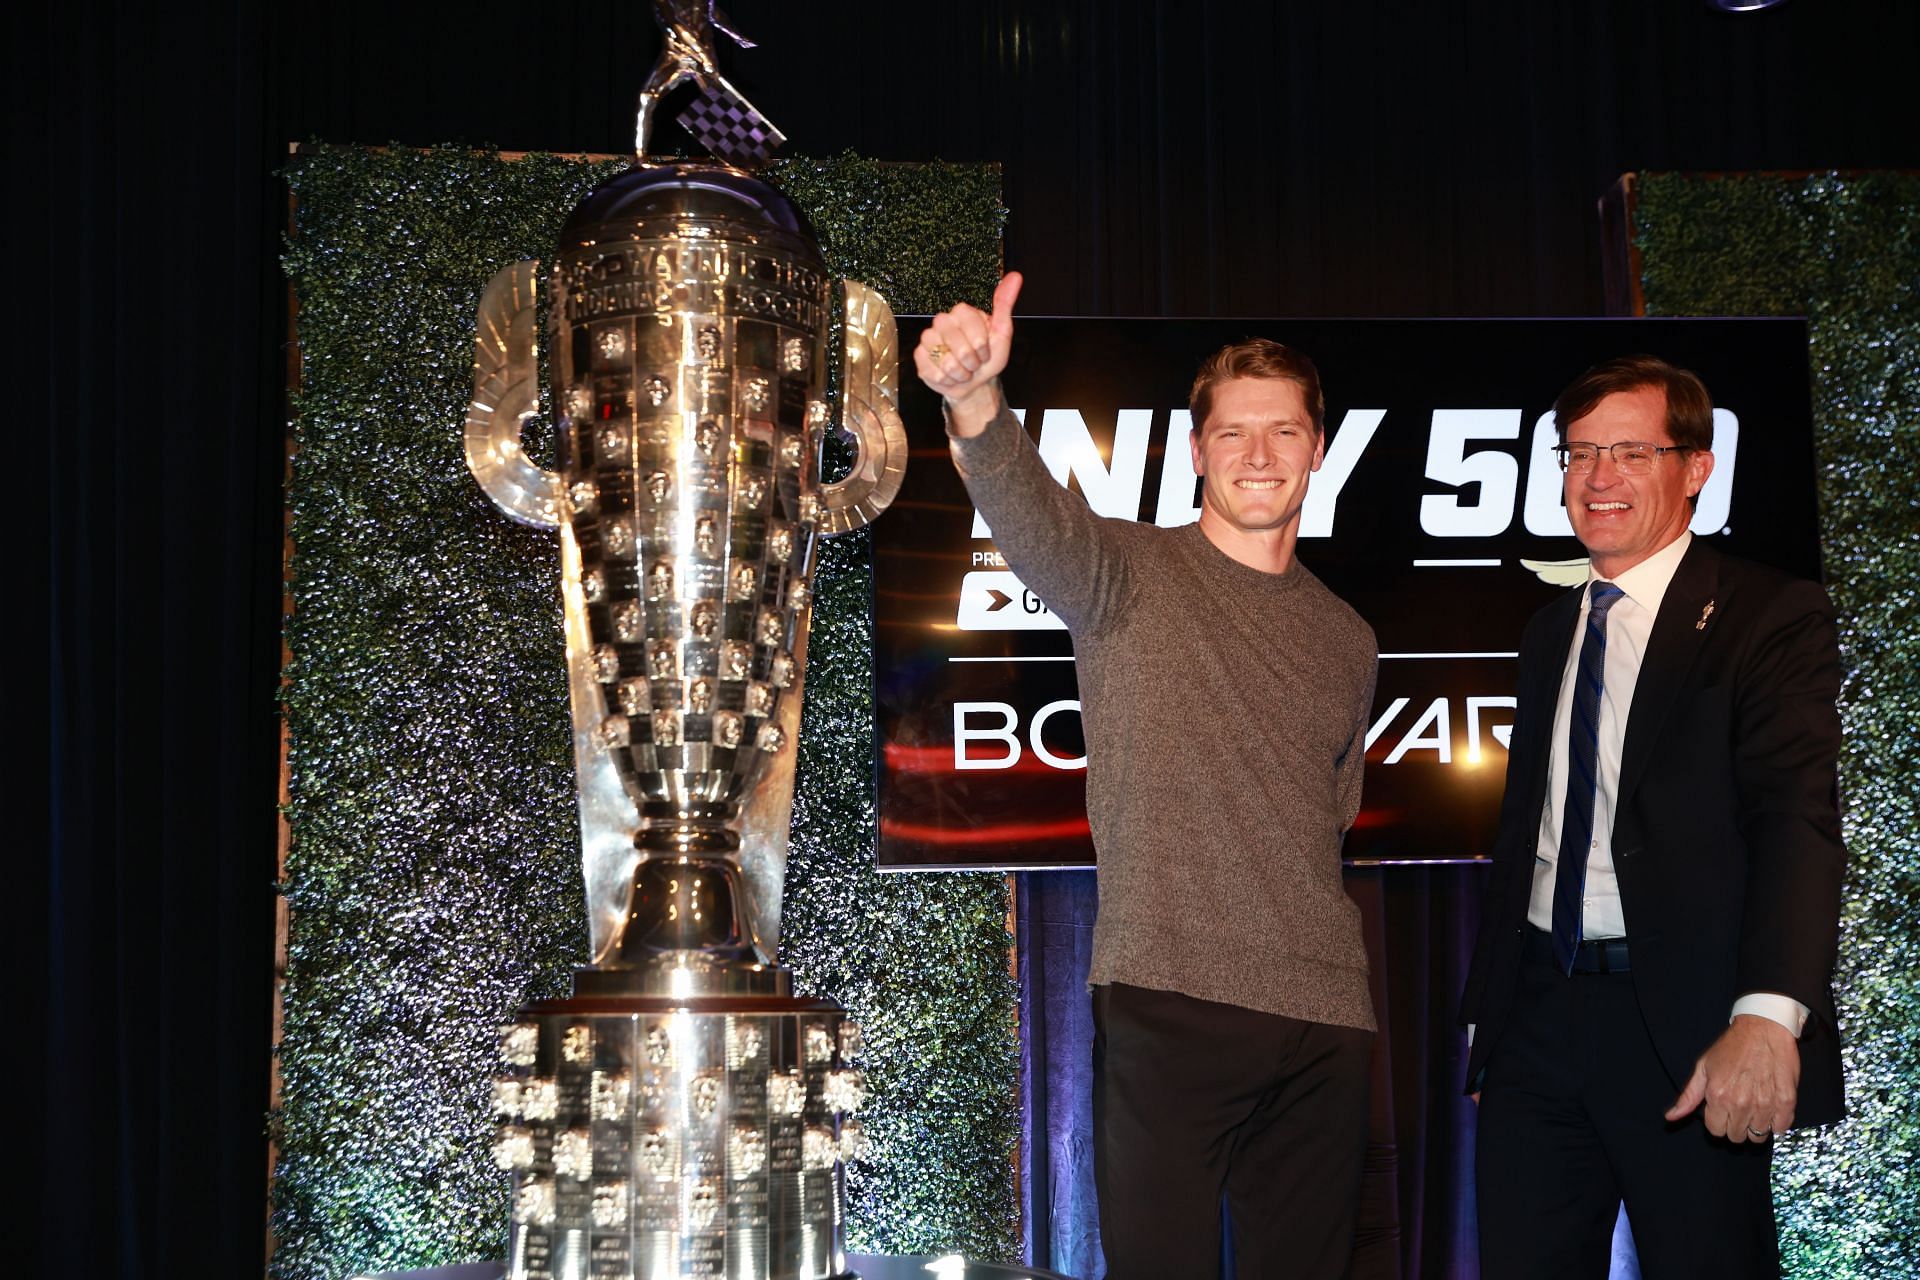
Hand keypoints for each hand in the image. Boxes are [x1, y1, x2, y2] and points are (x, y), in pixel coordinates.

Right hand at [913, 272, 1021, 435]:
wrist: (975, 383)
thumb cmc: (988, 358)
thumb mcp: (1002, 332)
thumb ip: (1004, 305)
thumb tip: (1015, 277)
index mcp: (962, 313)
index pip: (969, 323)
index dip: (980, 343)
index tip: (985, 350)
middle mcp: (943, 321)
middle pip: (956, 342)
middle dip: (971, 360)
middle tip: (974, 361)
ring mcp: (928, 338)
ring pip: (944, 360)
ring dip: (960, 372)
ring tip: (963, 369)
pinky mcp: (919, 356)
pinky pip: (932, 371)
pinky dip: (946, 380)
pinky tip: (950, 376)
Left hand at [1664, 1014, 1799, 1142]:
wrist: (1763, 1028)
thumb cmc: (1732, 1046)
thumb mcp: (1703, 1067)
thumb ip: (1689, 1096)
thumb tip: (1671, 1117)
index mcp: (1718, 1096)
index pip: (1716, 1131)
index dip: (1718, 1122)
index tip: (1723, 1110)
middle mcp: (1741, 1104)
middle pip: (1737, 1136)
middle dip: (1735, 1125)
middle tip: (1739, 1107)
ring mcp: (1765, 1105)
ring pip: (1759, 1136)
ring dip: (1756, 1125)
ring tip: (1754, 1106)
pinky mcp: (1786, 1102)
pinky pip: (1780, 1128)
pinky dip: (1775, 1123)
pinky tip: (1770, 1107)